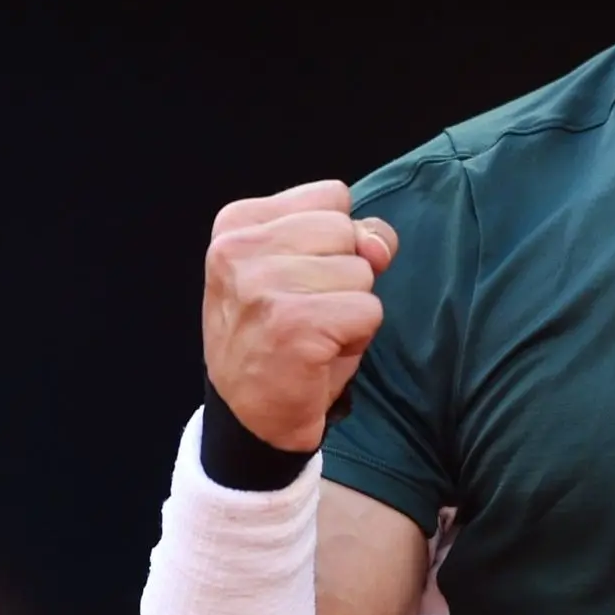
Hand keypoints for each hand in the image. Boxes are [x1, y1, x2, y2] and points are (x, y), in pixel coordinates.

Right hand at [201, 179, 398, 451]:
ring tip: (312, 334)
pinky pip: (368, 310)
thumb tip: (378, 244)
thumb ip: (349, 237)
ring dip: (350, 308)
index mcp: (236, 224)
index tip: (297, 280)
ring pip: (361, 272)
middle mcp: (239, 248)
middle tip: (307, 312)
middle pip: (346, 230)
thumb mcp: (305, 269)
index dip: (333, 242)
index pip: (331, 197)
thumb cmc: (280, 337)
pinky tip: (319, 354)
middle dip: (343, 274)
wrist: (251, 417)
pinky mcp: (294, 323)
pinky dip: (356, 337)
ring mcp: (263, 286)